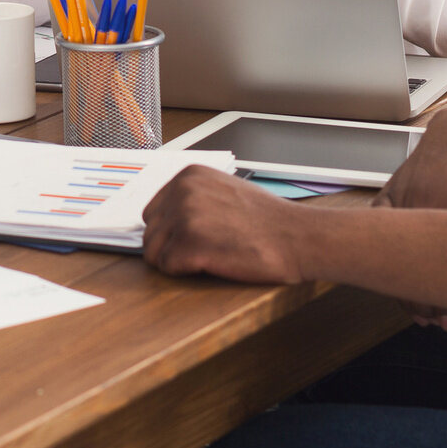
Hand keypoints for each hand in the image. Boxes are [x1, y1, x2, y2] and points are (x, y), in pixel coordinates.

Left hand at [141, 165, 304, 283]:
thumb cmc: (266, 220)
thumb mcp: (224, 191)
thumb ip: (193, 197)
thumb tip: (165, 217)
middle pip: (150, 232)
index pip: (153, 212)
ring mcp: (185, 216)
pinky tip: (211, 263)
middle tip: (201, 252)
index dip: (170, 232)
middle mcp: (183, 191)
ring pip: (154, 252)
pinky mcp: (191, 244)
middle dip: (169, 248)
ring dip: (176, 261)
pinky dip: (184, 272)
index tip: (191, 238)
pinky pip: (167, 267)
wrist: (296, 237)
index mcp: (189, 175)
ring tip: (207, 257)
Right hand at [372, 106, 446, 329]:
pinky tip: (394, 281)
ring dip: (405, 286)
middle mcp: (422, 199)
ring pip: (392, 253)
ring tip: (422, 314)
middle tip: (440, 323)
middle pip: (414, 263)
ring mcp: (400, 196)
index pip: (444, 262)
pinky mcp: (386, 193)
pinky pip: (377, 233)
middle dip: (424, 300)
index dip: (444, 296)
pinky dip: (382, 259)